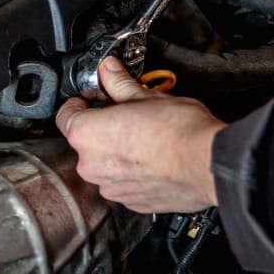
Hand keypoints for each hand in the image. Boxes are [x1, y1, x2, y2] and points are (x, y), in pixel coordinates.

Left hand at [55, 57, 224, 213]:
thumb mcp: (148, 96)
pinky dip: (134, 173)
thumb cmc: (180, 131)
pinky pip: (124, 184)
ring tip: (147, 138)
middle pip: (87, 142)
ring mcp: (112, 188)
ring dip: (119, 153)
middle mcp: (93, 166)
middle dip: (104, 128)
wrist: (208, 162)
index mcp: (88, 134)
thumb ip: (120, 83)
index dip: (80, 102)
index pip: (65, 115)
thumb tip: (109, 70)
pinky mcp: (133, 203)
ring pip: (106, 165)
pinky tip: (155, 159)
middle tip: (128, 115)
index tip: (94, 98)